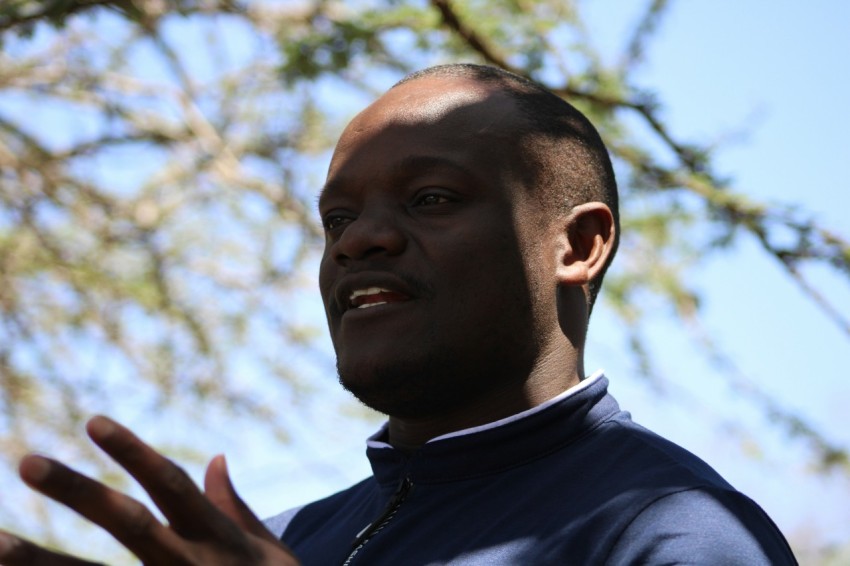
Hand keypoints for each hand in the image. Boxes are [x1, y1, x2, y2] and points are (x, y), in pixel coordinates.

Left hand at [0, 416, 299, 564]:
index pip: (169, 484)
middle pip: (126, 523)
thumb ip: (234, 506)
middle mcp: (186, 563)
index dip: (133, 452)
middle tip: (27, 461)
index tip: (94, 422)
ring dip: (39, 562)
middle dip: (78, 492)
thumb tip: (216, 457)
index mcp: (214, 537)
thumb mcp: (266, 548)